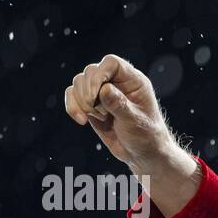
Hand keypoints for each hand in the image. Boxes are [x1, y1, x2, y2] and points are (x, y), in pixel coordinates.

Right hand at [64, 54, 178, 170]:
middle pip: (91, 71)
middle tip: (100, 113)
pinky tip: (82, 121)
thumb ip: (120, 105)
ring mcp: (102, 92)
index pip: (112, 63)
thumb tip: (104, 89)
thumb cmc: (146, 136)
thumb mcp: (135, 122)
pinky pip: (72, 95)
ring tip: (99, 118)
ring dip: (82, 102)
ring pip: (79, 82)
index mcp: (133, 81)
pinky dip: (72, 106)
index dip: (100, 74)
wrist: (142, 153)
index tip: (97, 94)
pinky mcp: (91, 104)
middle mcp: (117, 82)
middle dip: (89, 92)